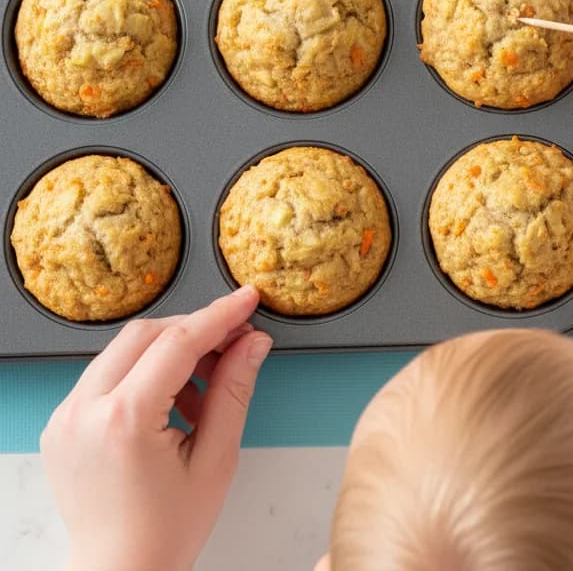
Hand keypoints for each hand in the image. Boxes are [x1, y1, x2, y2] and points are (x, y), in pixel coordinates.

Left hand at [42, 286, 271, 570]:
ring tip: (206, 388)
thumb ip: (234, 390)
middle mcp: (83, 412)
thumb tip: (254, 342)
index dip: (219, 315)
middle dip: (195, 330)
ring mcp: (66, 417)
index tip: (247, 298)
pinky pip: (107, 374)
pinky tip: (174, 402)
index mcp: (123, 421)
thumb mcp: (216, 459)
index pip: (177, 343)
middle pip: (146, 335)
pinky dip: (145, 373)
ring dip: (171, 352)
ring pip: (125, 349)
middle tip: (236, 342)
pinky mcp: (62, 423)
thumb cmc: (166, 530)